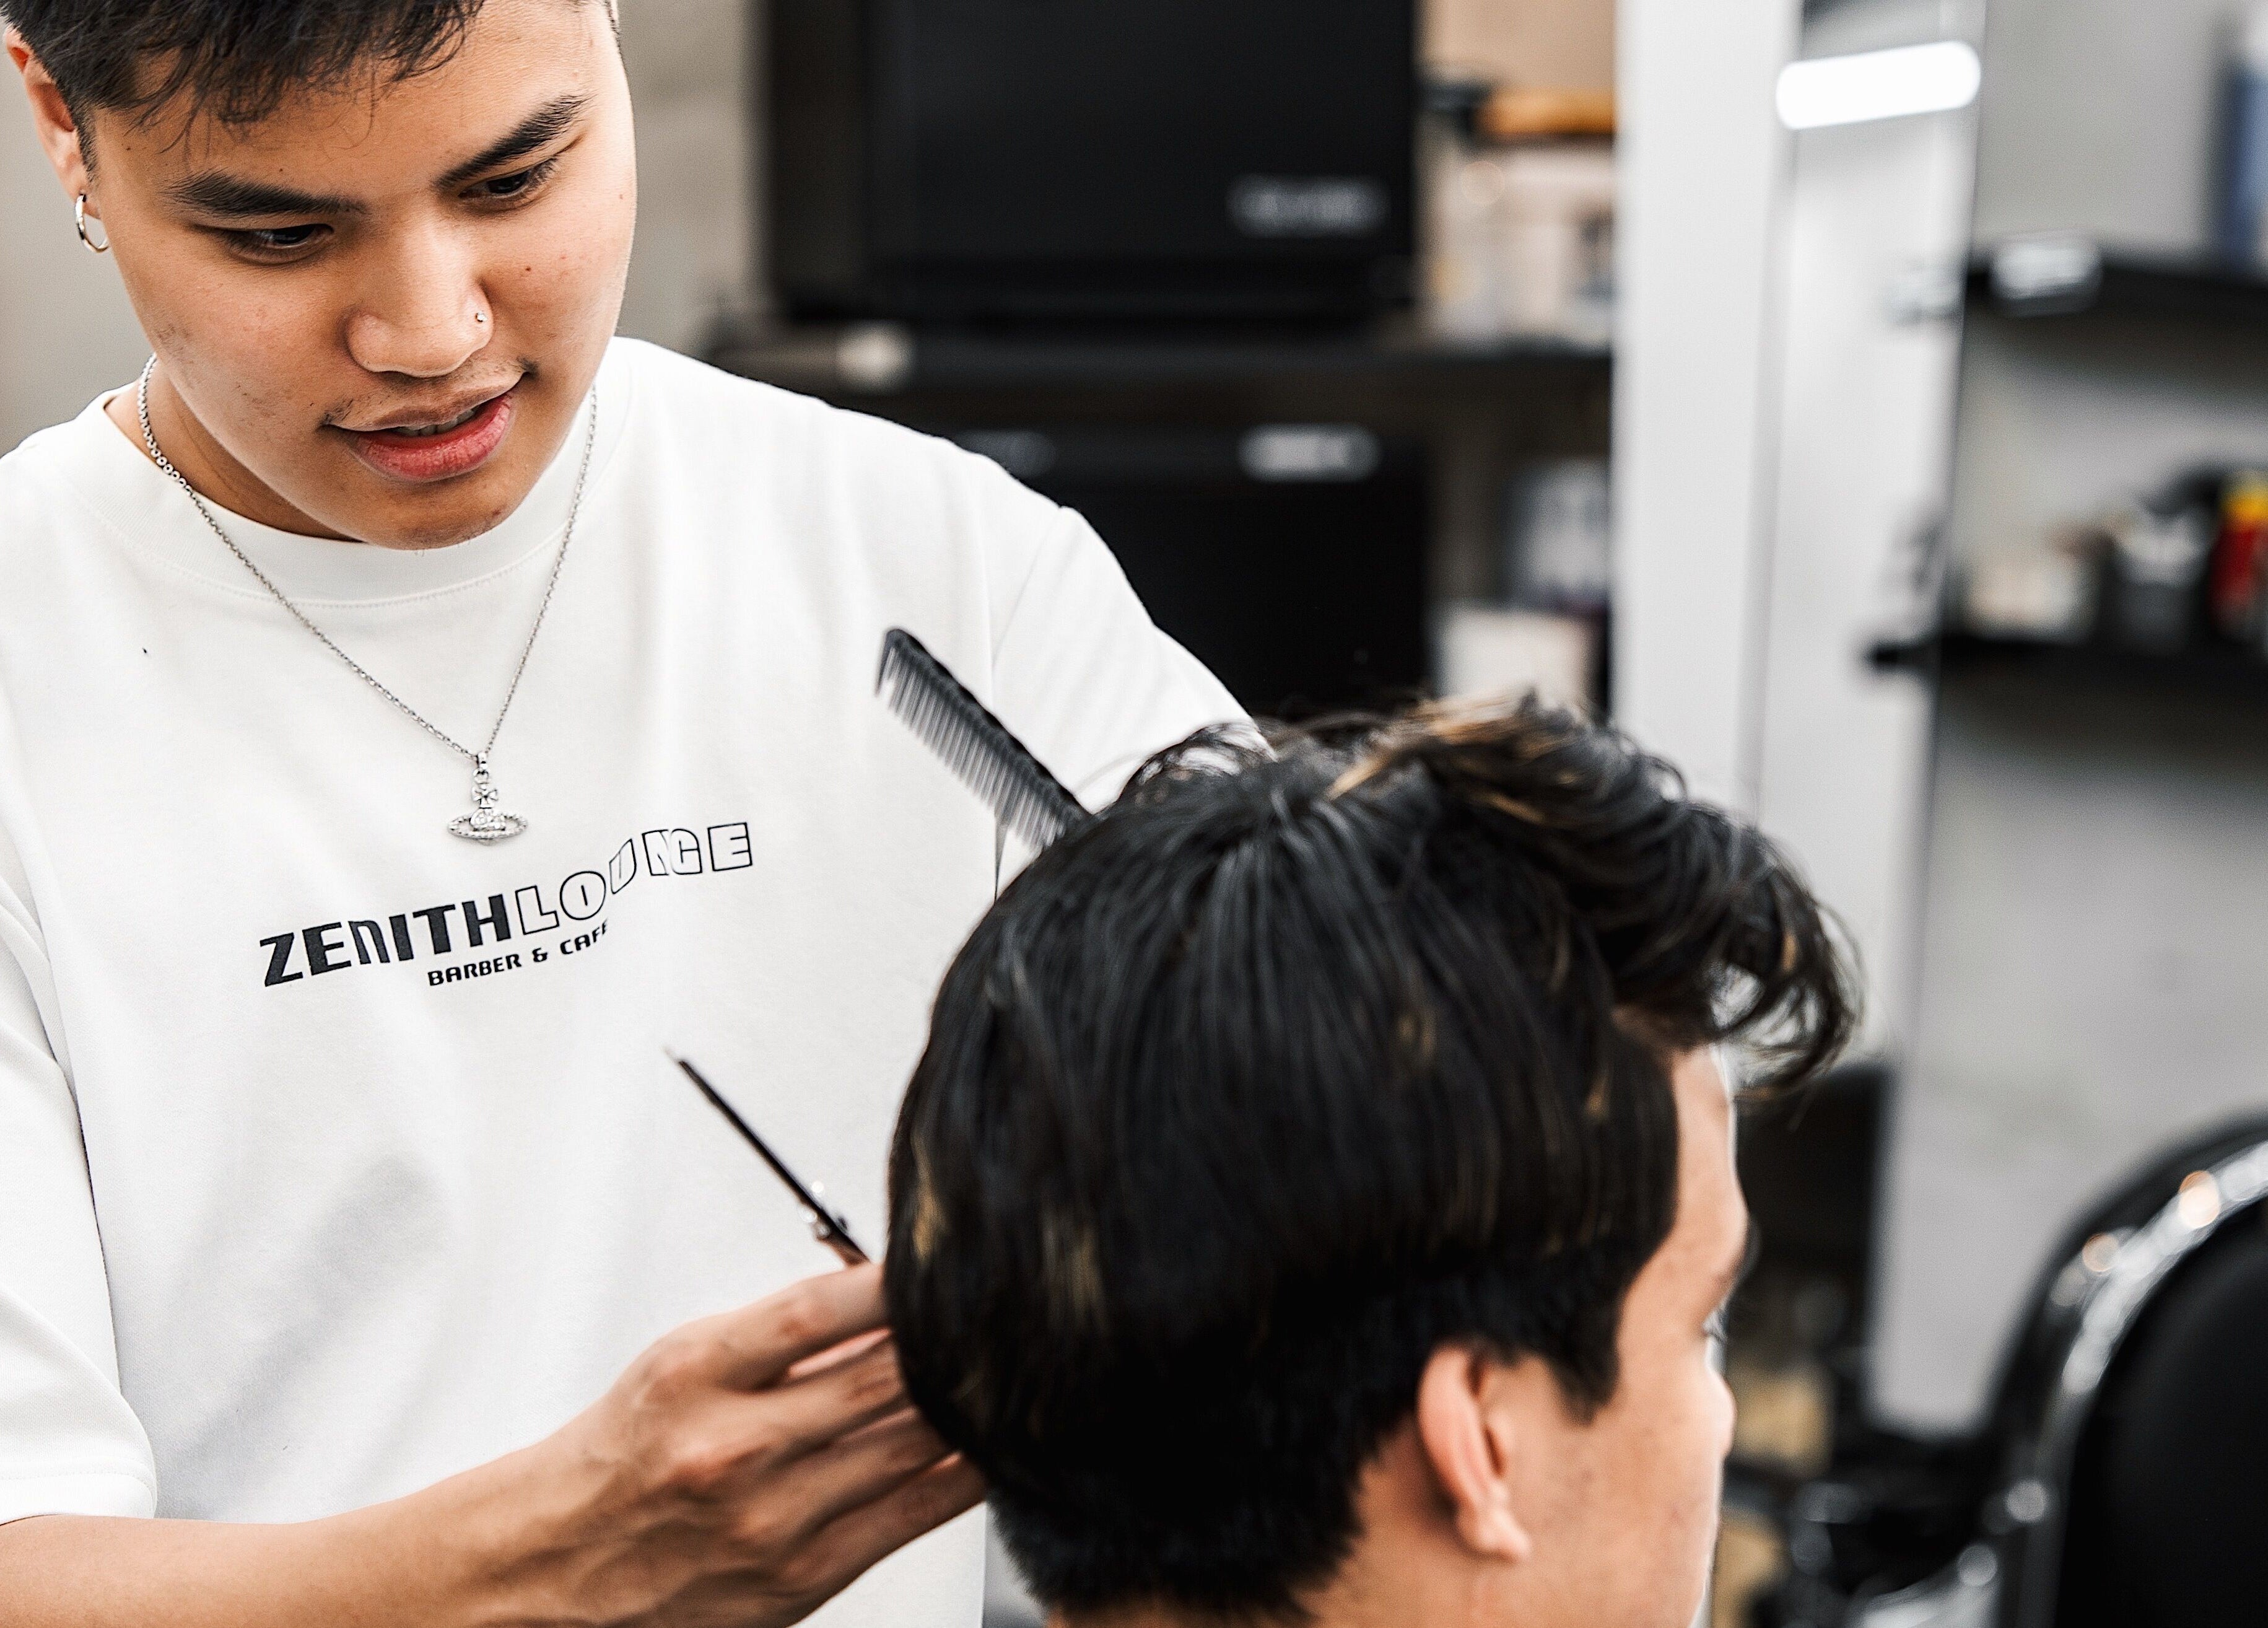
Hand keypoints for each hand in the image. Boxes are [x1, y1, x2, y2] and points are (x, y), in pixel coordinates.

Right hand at [485, 1264, 982, 1626]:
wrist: (556, 1563)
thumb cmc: (629, 1451)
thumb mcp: (685, 1362)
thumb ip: (784, 1335)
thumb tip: (888, 1296)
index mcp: (693, 1375)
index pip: (815, 1311)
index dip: (893, 1282)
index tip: (938, 1262)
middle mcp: (730, 1448)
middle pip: (880, 1379)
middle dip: (949, 1342)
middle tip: (998, 1312)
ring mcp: (769, 1520)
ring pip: (910, 1444)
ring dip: (968, 1401)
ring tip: (1006, 1367)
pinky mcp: (801, 1577)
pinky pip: (912, 1513)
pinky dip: (963, 1471)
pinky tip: (986, 1442)